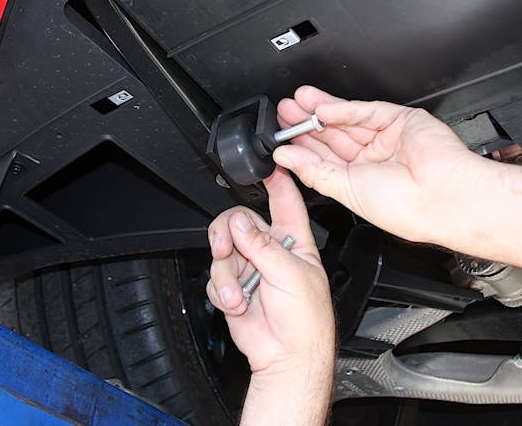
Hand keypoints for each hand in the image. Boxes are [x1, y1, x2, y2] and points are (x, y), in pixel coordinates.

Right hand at [205, 168, 333, 376]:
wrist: (288, 356)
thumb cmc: (306, 320)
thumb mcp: (291, 275)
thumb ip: (263, 247)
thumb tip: (239, 224)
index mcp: (294, 242)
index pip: (285, 202)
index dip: (275, 182)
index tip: (265, 166)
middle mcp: (270, 251)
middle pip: (239, 223)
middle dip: (228, 235)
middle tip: (227, 248)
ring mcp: (250, 269)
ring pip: (222, 251)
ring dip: (226, 274)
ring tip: (240, 293)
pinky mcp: (233, 288)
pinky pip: (215, 277)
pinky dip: (222, 291)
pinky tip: (237, 304)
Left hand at [274, 85, 479, 244]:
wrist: (443, 198)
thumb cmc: (406, 209)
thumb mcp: (346, 192)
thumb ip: (314, 171)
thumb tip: (285, 158)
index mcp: (360, 181)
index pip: (324, 158)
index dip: (301, 147)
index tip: (279, 138)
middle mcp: (373, 158)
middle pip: (332, 135)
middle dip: (306, 124)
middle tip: (283, 114)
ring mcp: (387, 137)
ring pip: (347, 119)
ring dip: (319, 111)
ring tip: (295, 104)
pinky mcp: (400, 119)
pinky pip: (366, 111)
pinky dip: (343, 110)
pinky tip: (321, 110)